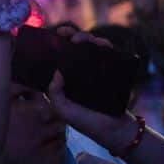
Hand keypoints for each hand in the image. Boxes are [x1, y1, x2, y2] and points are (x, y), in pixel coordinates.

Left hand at [46, 27, 134, 149]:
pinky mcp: (111, 71)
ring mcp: (96, 70)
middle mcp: (79, 73)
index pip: (58, 58)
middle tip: (63, 33)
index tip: (49, 37)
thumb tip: (56, 72)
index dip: (53, 46)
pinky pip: (108, 53)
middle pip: (73, 48)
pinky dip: (104, 45)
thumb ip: (54, 93)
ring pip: (90, 47)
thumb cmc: (86, 121)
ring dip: (85, 38)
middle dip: (68, 37)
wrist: (114, 130)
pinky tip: (100, 44)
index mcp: (65, 81)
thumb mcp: (62, 109)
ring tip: (78, 39)